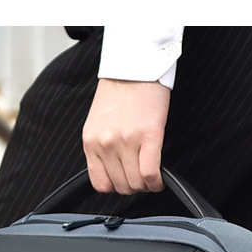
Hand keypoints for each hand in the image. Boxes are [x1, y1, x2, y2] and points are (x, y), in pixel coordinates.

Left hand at [82, 78, 170, 194]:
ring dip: (147, 185)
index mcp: (91, 141)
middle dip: (134, 186)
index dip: (116, 187)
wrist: (135, 65)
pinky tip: (159, 178)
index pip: (100, 183)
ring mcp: (126, 141)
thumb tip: (114, 171)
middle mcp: (106, 143)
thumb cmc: (120, 90)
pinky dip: (156, 182)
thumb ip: (102, 147)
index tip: (125, 181)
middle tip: (142, 176)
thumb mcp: (99, 122)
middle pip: (121, 186)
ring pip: (136, 184)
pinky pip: (150, 174)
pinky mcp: (148, 136)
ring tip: (152, 175)